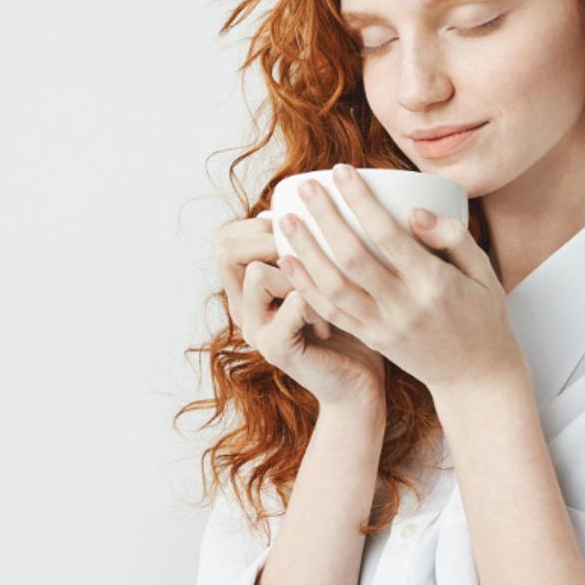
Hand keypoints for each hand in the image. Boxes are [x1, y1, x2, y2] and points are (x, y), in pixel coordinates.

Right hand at [213, 210, 385, 408]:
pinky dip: (314, 303)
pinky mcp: (275, 349)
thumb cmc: (352, 324)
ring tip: (327, 302)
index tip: (295, 230)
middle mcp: (242, 307)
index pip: (225, 237)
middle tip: (306, 256)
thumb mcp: (328, 276)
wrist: (360, 384)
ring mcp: (255, 329)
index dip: (256, 224)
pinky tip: (329, 324)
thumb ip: (308, 245)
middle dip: (269, 240)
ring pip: (257, 272)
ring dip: (300, 274)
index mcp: (248, 289)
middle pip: (226, 248)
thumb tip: (293, 200)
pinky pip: (290, 304)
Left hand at [275, 165, 527, 393]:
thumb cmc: (483, 317)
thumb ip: (454, 237)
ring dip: (305, 251)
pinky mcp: (371, 339)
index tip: (342, 171)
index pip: (388, 235)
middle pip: (353, 257)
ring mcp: (383, 326)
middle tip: (306, 186)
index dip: (361, 201)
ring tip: (285, 220)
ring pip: (333, 287)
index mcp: (434, 284)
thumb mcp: (484, 272)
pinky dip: (306, 287)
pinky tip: (288, 262)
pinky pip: (331, 313)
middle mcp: (404, 306)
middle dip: (325, 218)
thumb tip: (414, 211)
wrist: (475, 377)